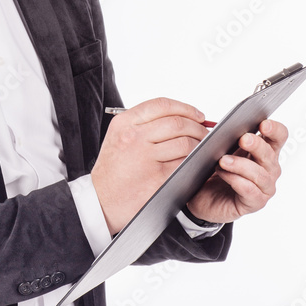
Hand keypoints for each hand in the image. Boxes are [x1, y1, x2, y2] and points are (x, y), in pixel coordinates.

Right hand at [91, 98, 207, 234]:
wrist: (101, 200)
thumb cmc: (112, 170)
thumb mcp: (117, 137)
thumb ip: (142, 124)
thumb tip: (179, 116)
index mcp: (124, 123)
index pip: (162, 105)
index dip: (185, 108)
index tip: (197, 115)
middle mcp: (134, 137)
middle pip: (178, 123)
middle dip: (197, 127)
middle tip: (204, 133)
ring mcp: (146, 158)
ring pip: (185, 143)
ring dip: (199, 145)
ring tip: (201, 149)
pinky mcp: (157, 178)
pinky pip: (185, 164)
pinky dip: (195, 163)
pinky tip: (196, 164)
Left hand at [185, 119, 287, 224]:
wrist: (202, 196)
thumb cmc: (216, 170)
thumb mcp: (222, 149)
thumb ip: (229, 138)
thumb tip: (227, 127)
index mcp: (264, 151)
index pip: (278, 137)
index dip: (274, 129)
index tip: (263, 123)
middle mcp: (269, 169)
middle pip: (270, 154)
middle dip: (257, 145)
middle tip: (243, 139)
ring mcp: (264, 188)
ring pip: (260, 174)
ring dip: (241, 165)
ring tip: (223, 160)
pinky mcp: (254, 203)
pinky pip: (250, 190)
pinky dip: (236, 180)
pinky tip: (223, 173)